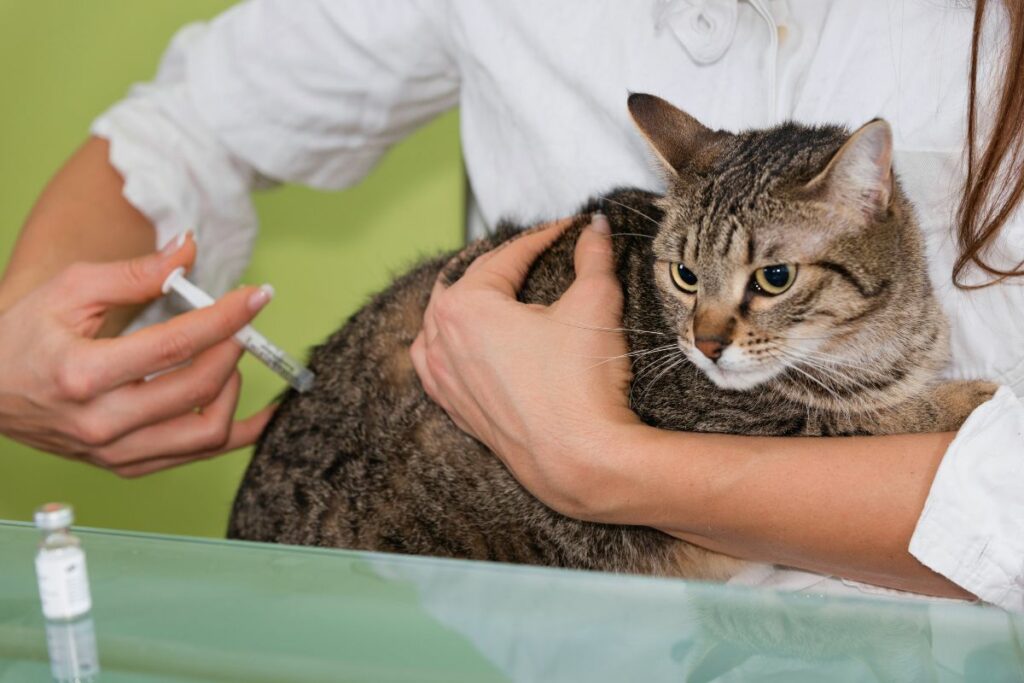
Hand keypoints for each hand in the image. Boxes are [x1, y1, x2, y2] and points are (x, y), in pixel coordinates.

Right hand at [0, 234, 274, 476]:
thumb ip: (135, 273)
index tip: (257, 297)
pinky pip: (195, 456)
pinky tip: (256, 414)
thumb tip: (189, 251)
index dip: (227, 317)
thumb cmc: (22, 336)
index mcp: (84, 374)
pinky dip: (233, 433)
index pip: (178, 345)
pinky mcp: (125, 466)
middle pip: (200, 389)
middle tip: (241, 323)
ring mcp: (115, 452)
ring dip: (234, 391)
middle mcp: (102, 422)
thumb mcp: (69, 290)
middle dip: (234, 349)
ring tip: (226, 358)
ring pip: (207, 434)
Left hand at [411, 215, 642, 519]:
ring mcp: (443, 378)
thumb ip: (593, 257)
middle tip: (531, 254)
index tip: (568, 229)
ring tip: (489, 293)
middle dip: (499, 265)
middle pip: (465, 284)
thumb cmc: (581, 381)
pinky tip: (463, 345)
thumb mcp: (594, 303)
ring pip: (440, 324)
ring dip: (463, 303)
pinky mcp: (455, 409)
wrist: (579, 460)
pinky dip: (447, 345)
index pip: (506, 256)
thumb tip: (595, 226)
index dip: (542, 237)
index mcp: (464, 305)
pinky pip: (437, 365)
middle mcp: (441, 340)